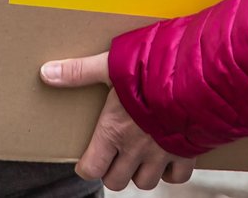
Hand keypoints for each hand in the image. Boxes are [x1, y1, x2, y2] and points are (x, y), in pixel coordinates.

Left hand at [41, 52, 195, 189]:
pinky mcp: (188, 152)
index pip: (90, 170)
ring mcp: (163, 153)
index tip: (89, 157)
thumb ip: (81, 72)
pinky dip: (172, 171)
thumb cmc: (155, 68)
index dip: (88, 166)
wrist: (201, 74)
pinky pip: (178, 177)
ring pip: (146, 182)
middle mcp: (137, 149)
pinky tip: (170, 153)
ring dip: (141, 172)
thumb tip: (46, 73)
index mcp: (114, 131)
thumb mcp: (113, 65)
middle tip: (117, 153)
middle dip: (114, 171)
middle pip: (117, 182)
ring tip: (141, 154)